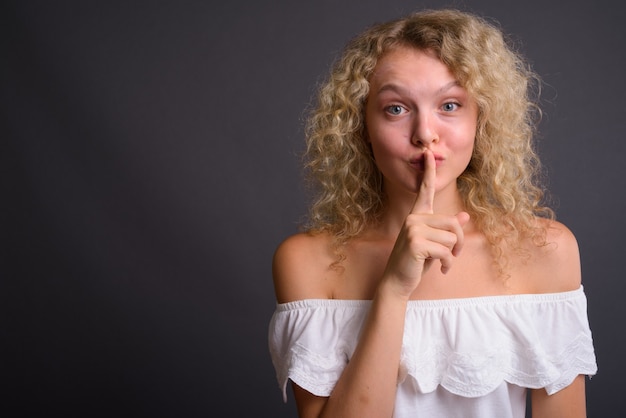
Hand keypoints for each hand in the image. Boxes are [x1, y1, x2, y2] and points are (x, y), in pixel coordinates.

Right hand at [382, 149, 469, 297]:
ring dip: (451, 255)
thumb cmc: (416, 262)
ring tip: (441, 263)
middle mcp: (413, 218)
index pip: (425, 191)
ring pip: (451, 238)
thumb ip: (446, 229)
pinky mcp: (416, 242)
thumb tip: (463, 215)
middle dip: (459, 242)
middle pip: (453, 223)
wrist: (397, 281)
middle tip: (455, 255)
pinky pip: (446, 251)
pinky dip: (448, 264)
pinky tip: (441, 270)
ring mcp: (413, 229)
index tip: (428, 154)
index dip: (428, 172)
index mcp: (417, 216)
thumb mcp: (434, 244)